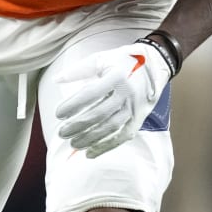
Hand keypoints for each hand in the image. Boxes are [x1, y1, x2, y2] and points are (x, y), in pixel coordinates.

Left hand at [54, 41, 173, 157]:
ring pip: (110, 128)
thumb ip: (79, 70)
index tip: (58, 114)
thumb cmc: (123, 60)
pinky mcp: (139, 117)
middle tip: (62, 133)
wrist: (155, 63)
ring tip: (74, 143)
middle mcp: (126, 93)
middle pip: (99, 114)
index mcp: (115, 76)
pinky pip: (123, 136)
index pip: (90, 94)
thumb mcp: (101, 59)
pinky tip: (90, 153)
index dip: (73, 105)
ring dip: (90, 139)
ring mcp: (134, 107)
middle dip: (78, 126)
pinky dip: (107, 146)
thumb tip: (56, 80)